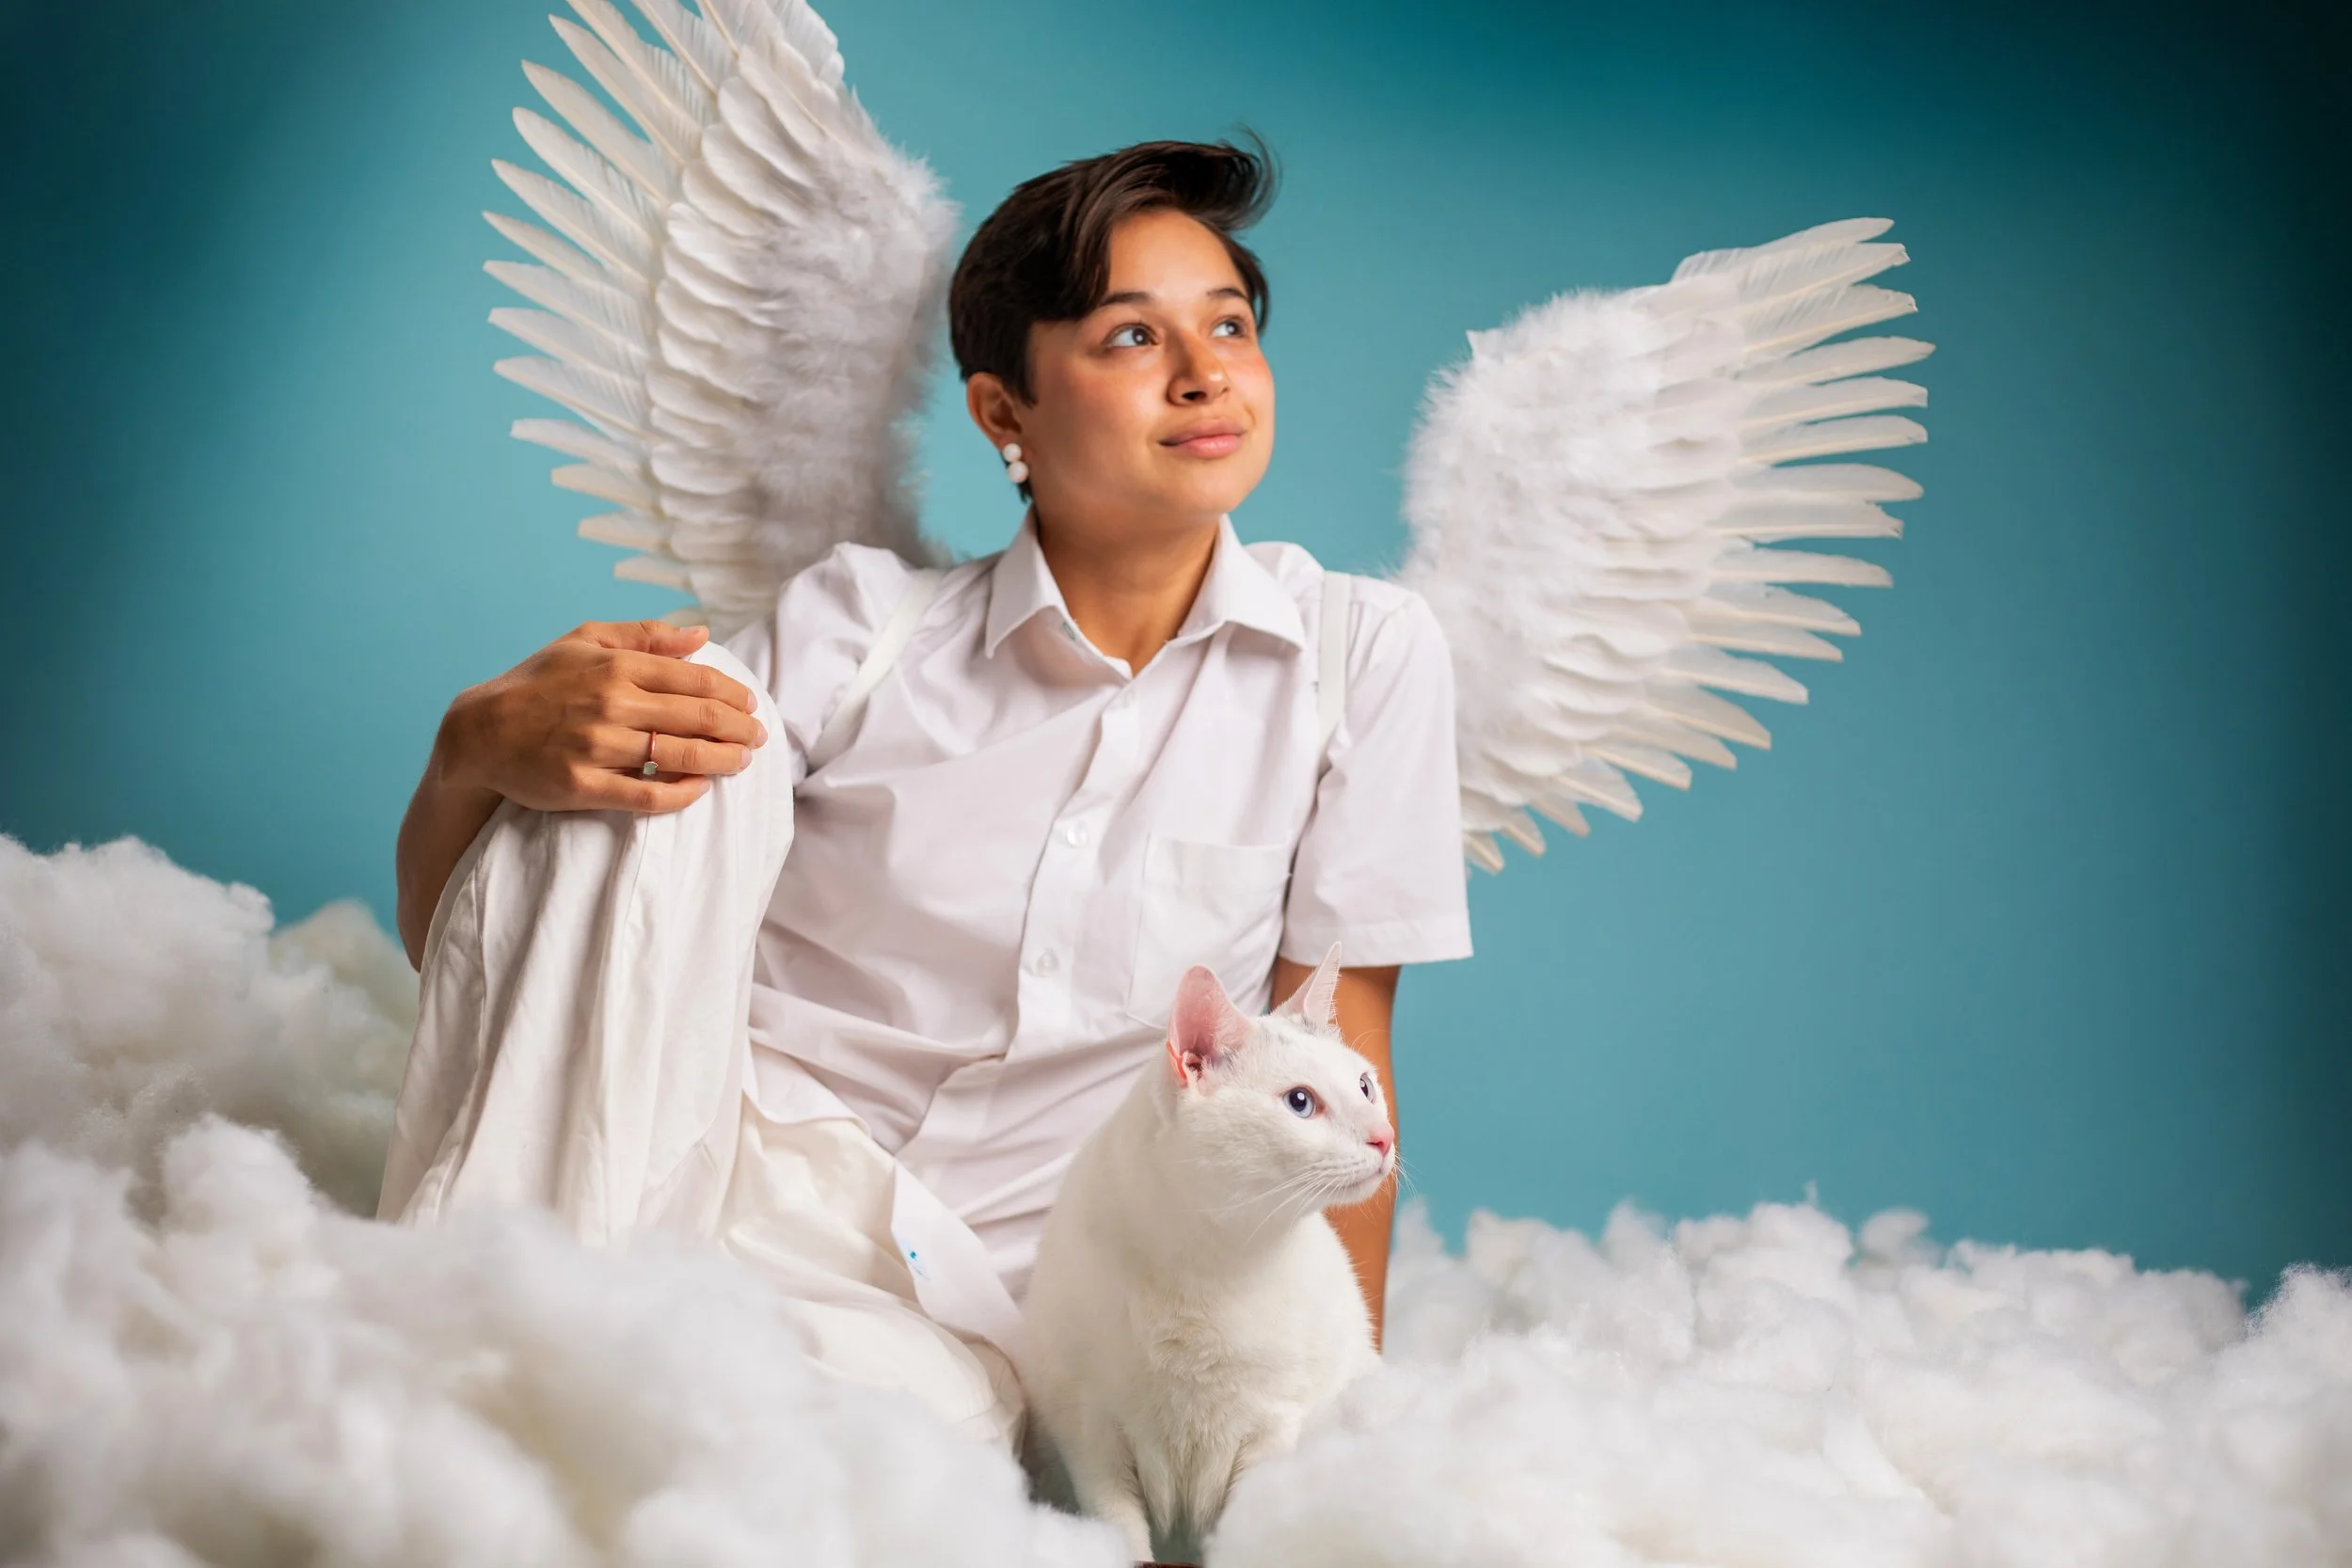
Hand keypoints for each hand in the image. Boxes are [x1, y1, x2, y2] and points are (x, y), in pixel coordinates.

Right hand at [433, 620, 767, 813]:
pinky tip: (699, 788)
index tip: (751, 706)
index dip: (732, 693)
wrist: (478, 733)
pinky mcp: (584, 786)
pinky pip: (648, 796)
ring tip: (741, 762)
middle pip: (697, 717)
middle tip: (758, 738)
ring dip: (721, 760)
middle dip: (738, 729)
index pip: (693, 678)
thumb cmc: (537, 684)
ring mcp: (597, 747)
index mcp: (616, 666)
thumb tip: (700, 632)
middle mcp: (611, 704)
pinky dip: (682, 794)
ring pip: (679, 756)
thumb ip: (644, 636)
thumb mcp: (584, 641)